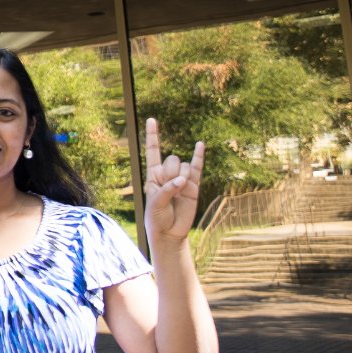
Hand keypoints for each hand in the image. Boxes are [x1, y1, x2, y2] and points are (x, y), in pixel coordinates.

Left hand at [143, 118, 204, 244]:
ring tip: (177, 194)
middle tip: (167, 189)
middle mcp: (167, 174)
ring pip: (183, 166)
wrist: (170, 232)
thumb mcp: (155, 204)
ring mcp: (181, 178)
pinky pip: (197, 168)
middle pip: (171, 159)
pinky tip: (200, 144)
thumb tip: (183, 180)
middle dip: (170, 173)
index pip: (153, 151)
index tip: (152, 119)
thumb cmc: (156, 219)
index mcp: (153, 175)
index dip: (152, 135)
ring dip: (181, 178)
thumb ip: (167, 190)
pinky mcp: (193, 186)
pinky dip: (199, 156)